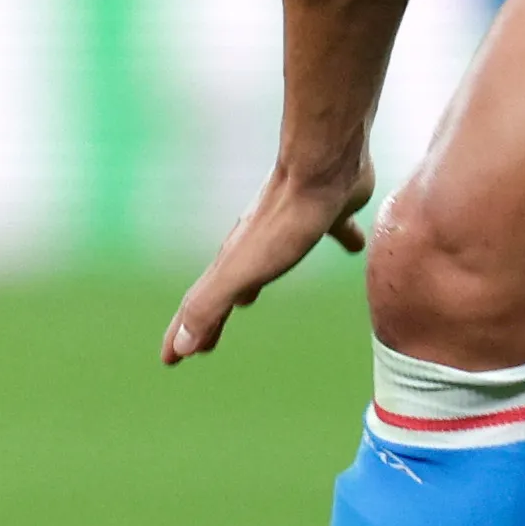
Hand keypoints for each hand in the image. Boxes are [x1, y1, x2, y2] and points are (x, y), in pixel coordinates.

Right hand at [162, 155, 374, 363]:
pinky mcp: (329, 214)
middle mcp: (256, 245)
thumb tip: (179, 347)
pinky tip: (353, 245)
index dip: (184, 335)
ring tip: (250, 301)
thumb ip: (211, 305)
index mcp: (234, 262)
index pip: (201, 307)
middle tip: (207, 343)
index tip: (170, 360)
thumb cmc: (284, 223)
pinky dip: (337, 242)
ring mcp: (290, 227)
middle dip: (216, 316)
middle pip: (228, 289)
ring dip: (253, 285)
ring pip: (267, 264)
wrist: (324, 166)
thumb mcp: (242, 271)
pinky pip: (330, 234)